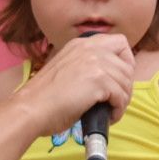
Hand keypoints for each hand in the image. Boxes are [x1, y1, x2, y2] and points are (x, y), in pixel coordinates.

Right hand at [16, 32, 134, 133]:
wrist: (30, 108)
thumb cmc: (44, 97)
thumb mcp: (67, 69)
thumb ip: (87, 66)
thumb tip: (110, 79)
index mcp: (81, 44)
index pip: (120, 43)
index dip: (125, 62)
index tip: (118, 79)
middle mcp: (90, 48)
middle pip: (128, 64)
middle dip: (126, 86)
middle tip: (115, 101)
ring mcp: (95, 62)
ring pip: (126, 82)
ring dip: (122, 100)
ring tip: (110, 112)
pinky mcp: (98, 80)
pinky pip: (121, 96)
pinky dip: (118, 110)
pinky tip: (108, 117)